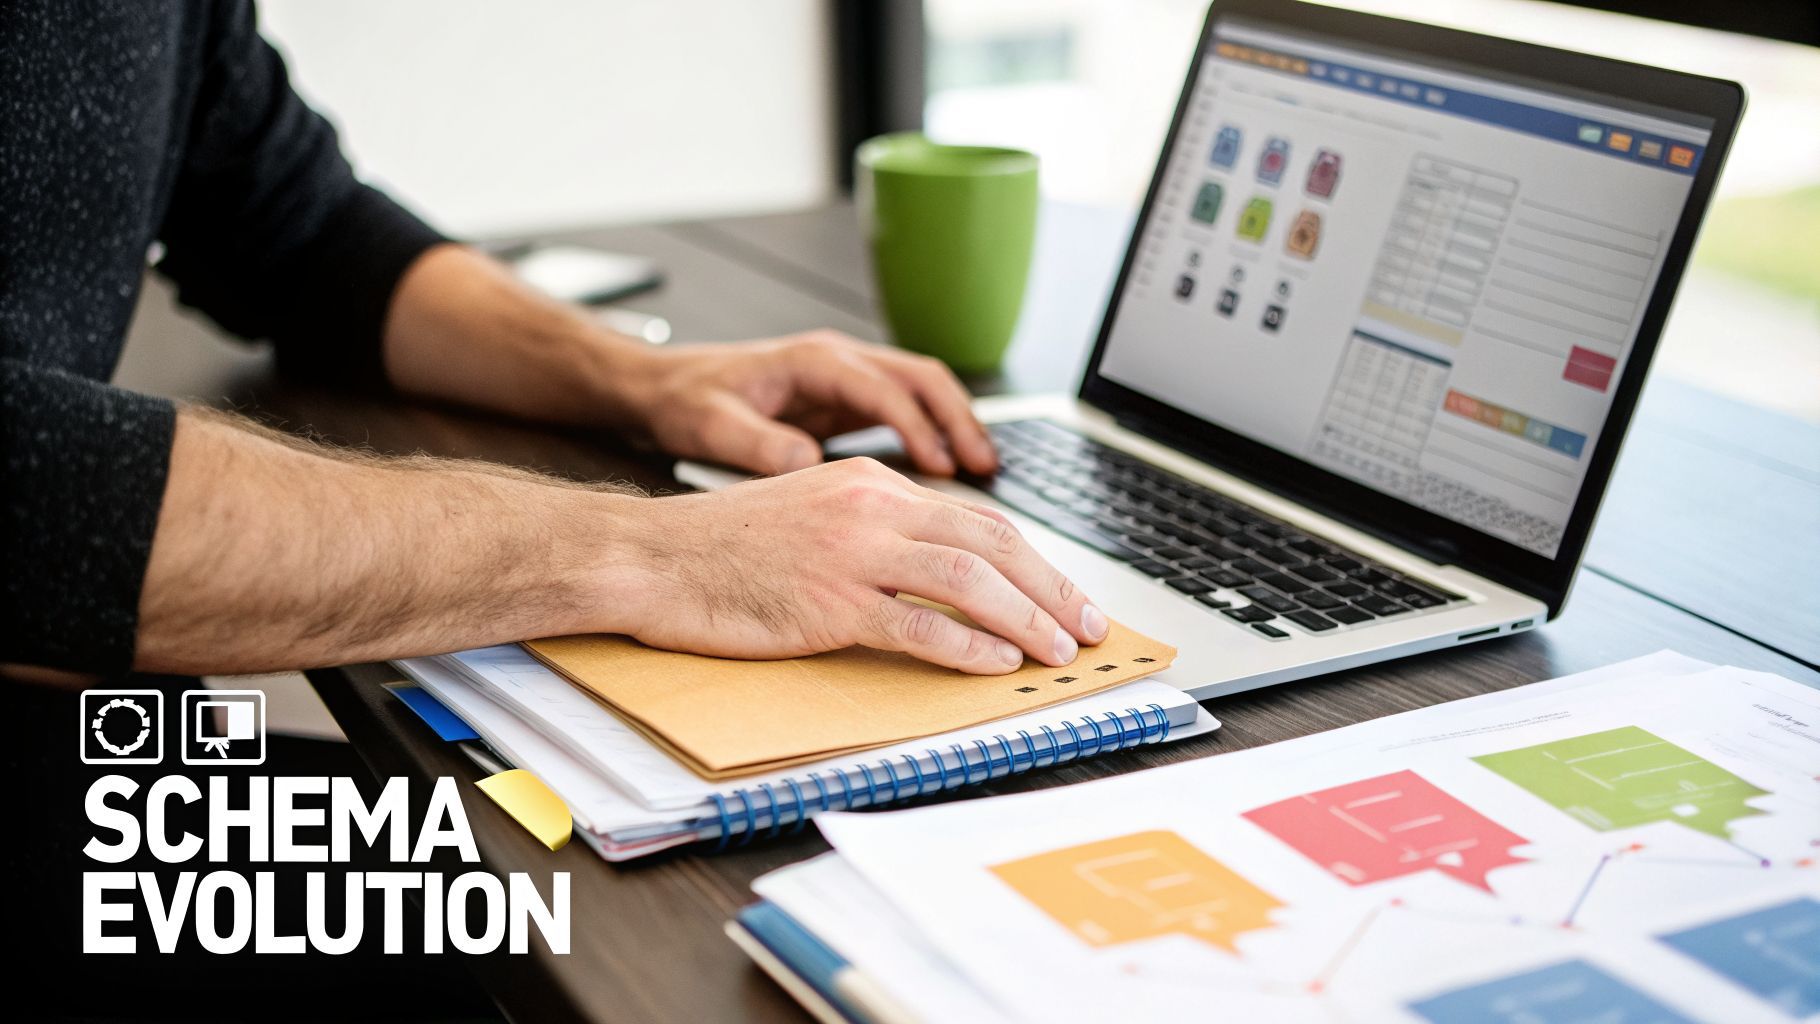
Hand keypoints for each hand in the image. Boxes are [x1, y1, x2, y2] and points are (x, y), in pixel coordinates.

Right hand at [613, 458, 1108, 673]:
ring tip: (1059, 651)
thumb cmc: (723, 549)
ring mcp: (850, 553)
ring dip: (1025, 618)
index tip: (1065, 593)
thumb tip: (940, 573)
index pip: (976, 519)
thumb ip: (875, 532)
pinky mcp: (827, 600)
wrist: (652, 557)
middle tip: (1089, 626)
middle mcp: (870, 508)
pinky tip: (994, 663)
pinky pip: (914, 624)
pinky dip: (964, 645)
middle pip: (989, 542)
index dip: (1033, 560)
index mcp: (870, 485)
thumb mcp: (812, 515)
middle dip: (1051, 588)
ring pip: (966, 579)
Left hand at [617, 330, 998, 476]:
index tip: (940, 465)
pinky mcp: (842, 399)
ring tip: (984, 468)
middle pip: (920, 377)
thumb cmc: (683, 402)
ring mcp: (844, 377)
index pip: (881, 388)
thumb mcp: (709, 424)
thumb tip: (804, 463)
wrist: (660, 386)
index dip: (916, 426)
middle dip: (958, 419)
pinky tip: (948, 469)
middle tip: (985, 465)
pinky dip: (933, 433)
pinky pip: (904, 409)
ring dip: (954, 424)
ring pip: (920, 389)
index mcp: (811, 360)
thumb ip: (755, 443)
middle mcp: (836, 360)